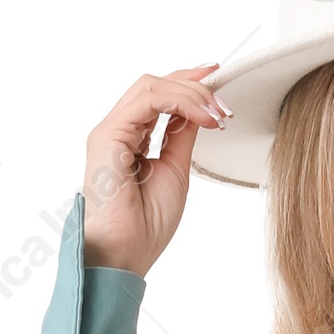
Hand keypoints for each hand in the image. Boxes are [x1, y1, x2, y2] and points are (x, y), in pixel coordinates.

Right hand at [82, 66, 231, 276]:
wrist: (124, 254)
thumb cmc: (145, 226)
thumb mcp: (176, 171)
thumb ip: (181, 137)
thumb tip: (198, 112)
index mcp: (130, 139)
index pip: (158, 96)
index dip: (187, 82)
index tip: (217, 78)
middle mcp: (118, 131)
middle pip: (155, 84)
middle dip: (194, 86)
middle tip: (225, 104)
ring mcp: (111, 131)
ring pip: (151, 86)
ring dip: (191, 94)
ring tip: (217, 113)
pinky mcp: (109, 135)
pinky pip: (148, 100)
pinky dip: (180, 103)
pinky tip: (203, 118)